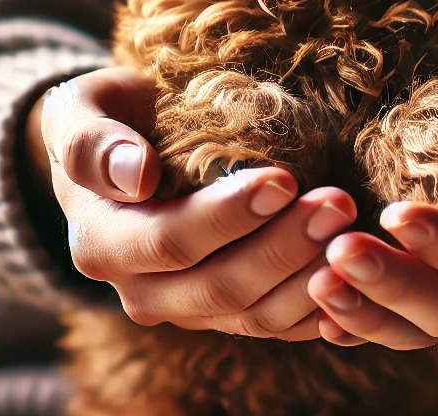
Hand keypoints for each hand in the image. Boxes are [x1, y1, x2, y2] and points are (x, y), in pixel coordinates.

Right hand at [29, 67, 356, 340]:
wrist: (122, 156)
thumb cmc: (107, 119)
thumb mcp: (81, 112)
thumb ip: (95, 142)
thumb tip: (137, 175)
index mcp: (103, 245)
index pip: (172, 242)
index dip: (230, 217)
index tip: (283, 179)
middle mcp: (141, 292)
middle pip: (221, 286)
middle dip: (284, 248)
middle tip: (338, 204)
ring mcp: (186, 310)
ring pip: (255, 316)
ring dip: (310, 280)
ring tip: (353, 234)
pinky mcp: (225, 314)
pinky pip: (277, 326)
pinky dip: (319, 312)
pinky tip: (356, 282)